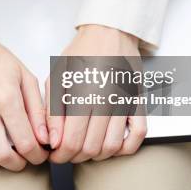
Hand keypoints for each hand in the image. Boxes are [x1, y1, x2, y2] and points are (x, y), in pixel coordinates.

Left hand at [47, 24, 146, 162]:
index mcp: (82, 92)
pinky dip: (125, 147)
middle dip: (74, 156)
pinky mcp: (138, 102)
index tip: (54, 154)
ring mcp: (125, 102)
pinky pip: (138, 135)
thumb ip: (52, 109)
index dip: (60, 154)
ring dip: (96, 155)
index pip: (72, 140)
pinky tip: (110, 144)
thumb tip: (52, 140)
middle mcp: (106, 99)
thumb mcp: (57, 76)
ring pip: (112, 146)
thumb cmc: (81, 53)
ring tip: (84, 149)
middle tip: (65, 153)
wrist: (109, 33)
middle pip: (91, 147)